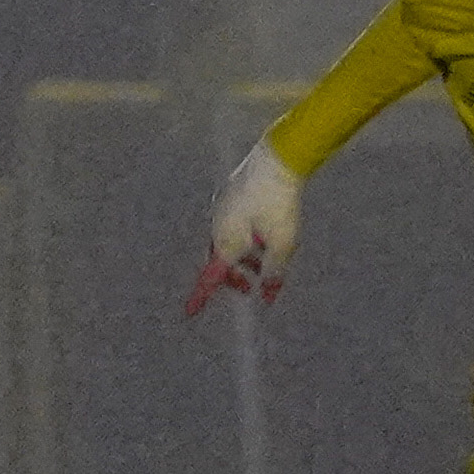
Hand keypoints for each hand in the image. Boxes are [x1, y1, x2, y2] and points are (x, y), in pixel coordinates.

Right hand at [185, 139, 305, 316]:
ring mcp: (222, 208)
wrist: (277, 160)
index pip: (211, 277)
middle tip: (252, 286)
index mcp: (227, 242)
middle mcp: (218, 226)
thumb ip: (274, 273)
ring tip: (264, 258)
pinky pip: (232, 225)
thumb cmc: (279, 204)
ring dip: (242, 257)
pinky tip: (263, 232)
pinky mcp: (230, 195)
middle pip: (219, 261)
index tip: (189, 313)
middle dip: (233, 276)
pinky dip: (243, 237)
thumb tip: (268, 296)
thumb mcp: (283, 245)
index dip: (201, 296)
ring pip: (227, 242)